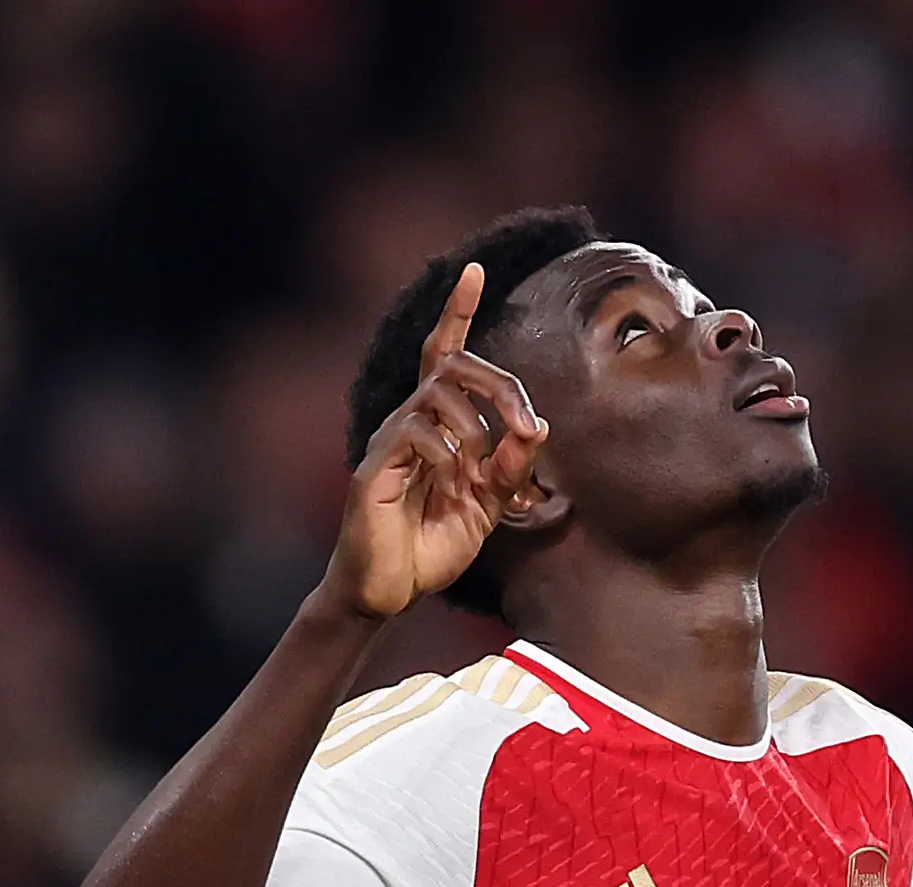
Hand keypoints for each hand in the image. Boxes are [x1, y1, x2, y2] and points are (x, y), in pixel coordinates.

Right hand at [319, 263, 548, 620]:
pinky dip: (448, 454)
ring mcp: (389, 441)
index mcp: (437, 424)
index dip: (457, 311)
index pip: (444, 354)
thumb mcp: (488, 507)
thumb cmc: (431, 546)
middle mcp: (409, 421)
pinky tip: (452, 484)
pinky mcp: (373, 468)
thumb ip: (512, 468)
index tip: (474, 270)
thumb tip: (539, 424)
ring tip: (484, 472)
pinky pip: (417, 435)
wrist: (387, 591)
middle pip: (453, 366)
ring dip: (478, 427)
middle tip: (528, 426)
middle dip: (500, 386)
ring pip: (438, 396)